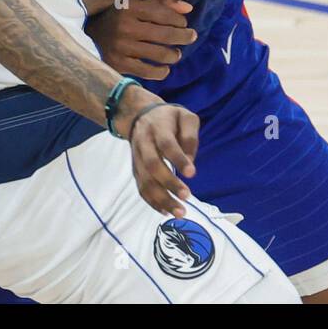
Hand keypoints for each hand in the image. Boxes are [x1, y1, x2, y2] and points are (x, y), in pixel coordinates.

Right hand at [88, 0, 195, 79]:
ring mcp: (122, 47)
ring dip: (174, 55)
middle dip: (184, 36)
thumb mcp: (135, 3)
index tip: (183, 24)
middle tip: (191, 37)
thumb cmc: (118, 17)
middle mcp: (125, 26)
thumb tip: (188, 8)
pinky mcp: (119, 64)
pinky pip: (148, 72)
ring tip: (176, 54)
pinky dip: (161, 71)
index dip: (179, 20)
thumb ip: (162, 1)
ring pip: (160, 54)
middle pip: (165, 34)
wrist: (87, 37)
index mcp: (130, 7)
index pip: (164, 13)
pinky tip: (164, 68)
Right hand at [114, 88, 197, 217]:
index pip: (166, 144)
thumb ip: (190, 136)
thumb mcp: (185, 116)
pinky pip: (141, 188)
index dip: (177, 159)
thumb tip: (190, 161)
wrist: (140, 116)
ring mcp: (137, 158)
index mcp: (158, 127)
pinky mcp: (136, 169)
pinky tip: (166, 211)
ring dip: (161, 199)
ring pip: (145, 180)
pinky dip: (152, 202)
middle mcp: (144, 143)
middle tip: (186, 196)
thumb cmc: (170, 118)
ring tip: (179, 211)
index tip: (191, 174)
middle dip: (169, 183)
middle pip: (152, 165)